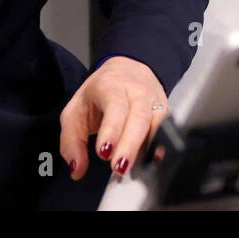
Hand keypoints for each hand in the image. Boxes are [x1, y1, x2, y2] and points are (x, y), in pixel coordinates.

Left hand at [59, 57, 167, 179]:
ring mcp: (154, 100)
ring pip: (157, 125)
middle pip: (139, 118)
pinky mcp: (165, 111)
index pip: (115, 107)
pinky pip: (166, 130)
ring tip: (134, 169)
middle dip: (129, 145)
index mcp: (112, 86)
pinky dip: (161, 146)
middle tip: (119, 167)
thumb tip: (77, 169)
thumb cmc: (100, 92)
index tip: (104, 152)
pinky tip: (153, 159)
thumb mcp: (75, 111)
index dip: (111, 130)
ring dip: (146, 149)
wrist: (127, 68)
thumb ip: (72, 141)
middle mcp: (137, 91)